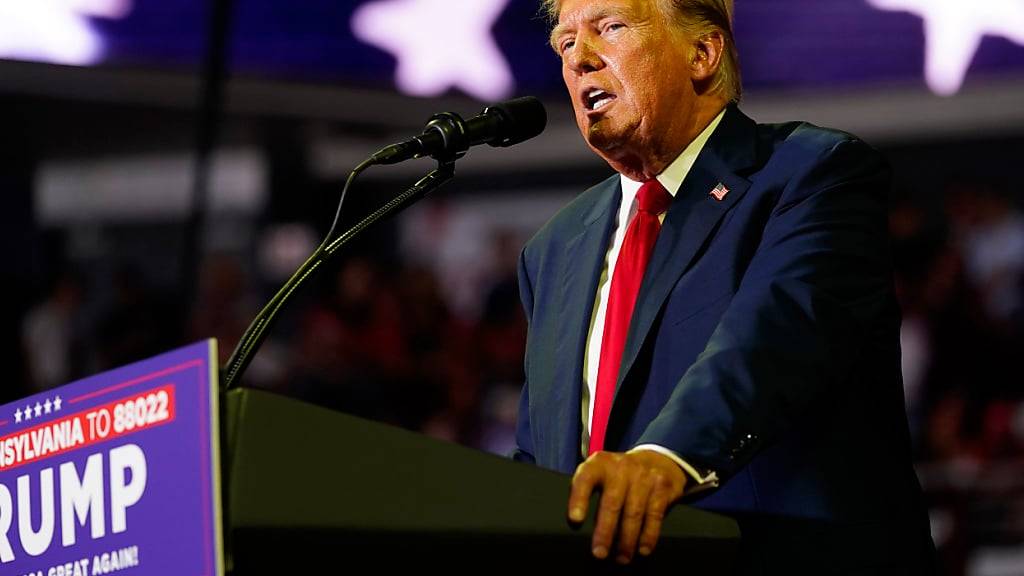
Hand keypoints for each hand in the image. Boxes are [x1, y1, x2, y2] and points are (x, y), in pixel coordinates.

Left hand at [568, 450, 686, 563]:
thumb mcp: (601, 474)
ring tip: (621, 557)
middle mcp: (621, 467)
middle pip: (611, 503)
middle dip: (605, 531)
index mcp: (599, 464)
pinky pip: (654, 515)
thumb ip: (587, 492)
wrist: (657, 461)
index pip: (585, 479)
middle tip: (599, 553)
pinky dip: (648, 536)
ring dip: (627, 540)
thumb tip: (578, 526)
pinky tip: (642, 549)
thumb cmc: (620, 476)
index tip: (575, 520)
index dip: (578, 499)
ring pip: (633, 513)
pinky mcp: (662, 487)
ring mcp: (643, 476)